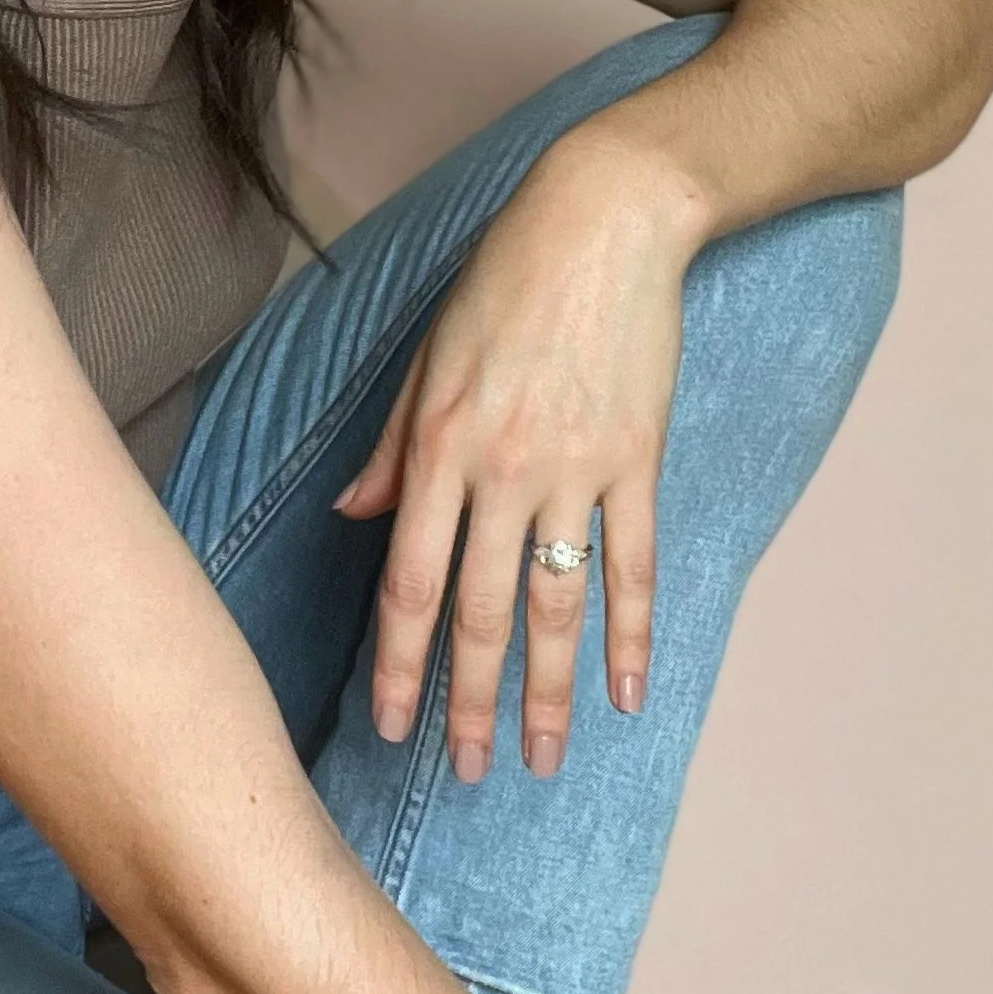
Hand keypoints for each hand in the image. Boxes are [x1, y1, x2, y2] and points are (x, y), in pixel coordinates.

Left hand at [331, 131, 706, 780]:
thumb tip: (355, 519)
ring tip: (544, 760)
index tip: (390, 725)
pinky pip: (633, 567)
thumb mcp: (427, 355)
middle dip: (467, 702)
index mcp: (439, 445)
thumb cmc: (504, 279)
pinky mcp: (637, 461)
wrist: (604, 222)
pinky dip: (632, 636)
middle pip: (477, 611)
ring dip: (549, 694)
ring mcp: (575, 471)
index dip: (399, 664)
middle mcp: (503, 469)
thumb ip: (393, 446)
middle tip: (462, 771)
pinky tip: (629, 694)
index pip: (408, 582)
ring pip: (555, 607)